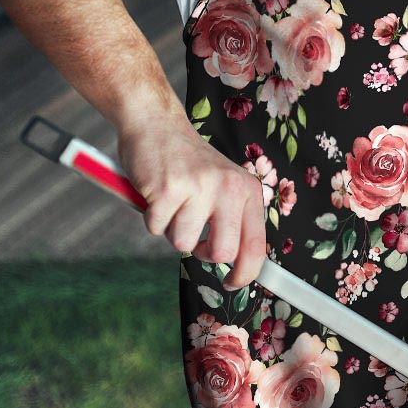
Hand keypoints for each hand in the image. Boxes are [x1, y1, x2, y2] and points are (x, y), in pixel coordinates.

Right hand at [117, 115, 266, 289]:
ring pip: (183, 243)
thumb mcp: (224, 186)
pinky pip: (156, 228)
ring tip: (173, 202)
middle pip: (222, 252)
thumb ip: (233, 219)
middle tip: (194, 236)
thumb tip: (239, 266)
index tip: (232, 283)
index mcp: (247, 190)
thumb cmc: (189, 164)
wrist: (157, 125)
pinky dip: (151, 218)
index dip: (246, 273)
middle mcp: (228, 188)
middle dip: (203, 253)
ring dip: (172, 230)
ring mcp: (199, 187)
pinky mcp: (167, 189)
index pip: (256, 245)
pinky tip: (156, 193)